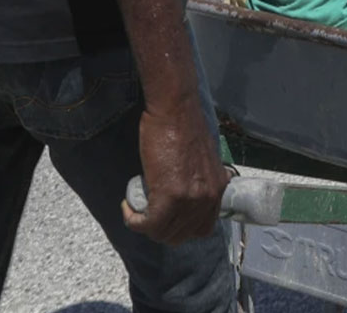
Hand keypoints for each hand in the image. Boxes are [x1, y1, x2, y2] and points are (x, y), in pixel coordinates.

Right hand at [122, 96, 228, 244]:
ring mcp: (191, 199)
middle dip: (160, 230)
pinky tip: (128, 208)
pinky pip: (148, 224)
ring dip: (145, 226)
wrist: (175, 110)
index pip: (202, 228)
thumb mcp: (204, 159)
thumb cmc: (184, 127)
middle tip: (145, 214)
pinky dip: (134, 221)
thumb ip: (202, 179)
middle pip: (182, 234)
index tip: (164, 217)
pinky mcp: (170, 196)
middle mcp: (209, 197)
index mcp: (218, 188)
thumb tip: (192, 190)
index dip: (180, 227)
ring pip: (164, 232)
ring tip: (135, 210)